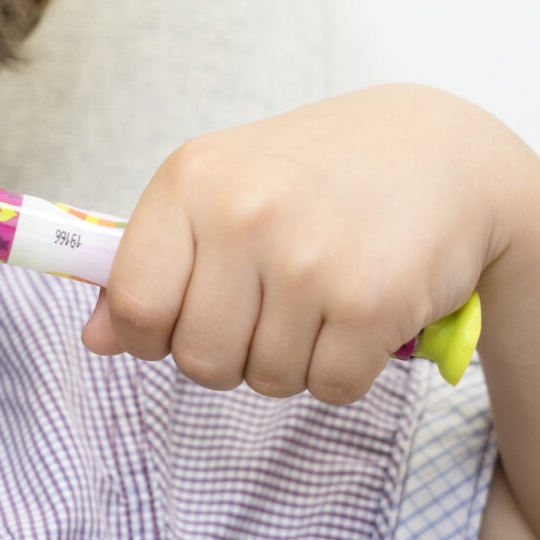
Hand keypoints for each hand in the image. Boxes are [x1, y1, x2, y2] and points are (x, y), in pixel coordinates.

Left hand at [80, 82, 520, 403]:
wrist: (442, 153)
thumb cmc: (313, 176)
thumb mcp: (218, 191)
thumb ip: (150, 263)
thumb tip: (97, 340)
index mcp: (190, 180)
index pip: (134, 303)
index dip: (149, 335)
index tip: (178, 325)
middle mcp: (244, 214)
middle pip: (200, 359)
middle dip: (230, 355)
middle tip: (266, 309)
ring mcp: (309, 258)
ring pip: (268, 379)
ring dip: (292, 361)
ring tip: (318, 301)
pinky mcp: (373, 301)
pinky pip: (332, 386)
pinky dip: (345, 369)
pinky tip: (359, 314)